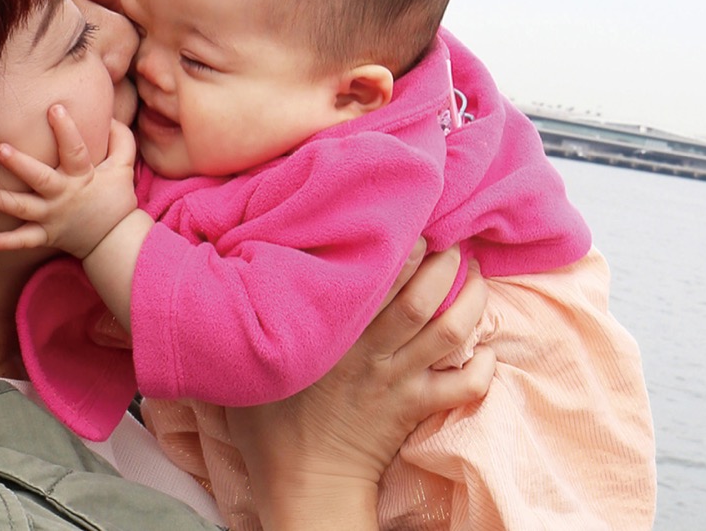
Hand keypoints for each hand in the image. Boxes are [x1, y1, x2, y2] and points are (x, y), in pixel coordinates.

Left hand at [0, 105, 137, 257]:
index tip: (54, 109)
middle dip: (19, 164)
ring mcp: (52, 217)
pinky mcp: (45, 235)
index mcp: (83, 176)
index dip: (66, 130)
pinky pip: (22, 241)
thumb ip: (120, 140)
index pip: (75, 150)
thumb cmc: (116, 197)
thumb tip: (107, 117)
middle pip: (39, 178)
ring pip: (22, 208)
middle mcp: (64, 196)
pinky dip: (4, 243)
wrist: (114, 240)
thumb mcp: (124, 167)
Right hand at [227, 242, 494, 530]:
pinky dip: (485, 364)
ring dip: (472, 299)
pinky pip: (467, 384)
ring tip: (474, 275)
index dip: (397, 244)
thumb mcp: (246, 364)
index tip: (402, 220)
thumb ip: (241, 318)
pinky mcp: (418, 407)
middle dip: (444, 261)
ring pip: (452, 330)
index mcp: (333, 332)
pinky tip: (486, 346)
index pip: (373, 275)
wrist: (304, 485)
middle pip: (423, 295)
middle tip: (448, 238)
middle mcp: (373, 350)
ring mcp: (400, 379)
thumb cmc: (267, 425)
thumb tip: (219, 276)